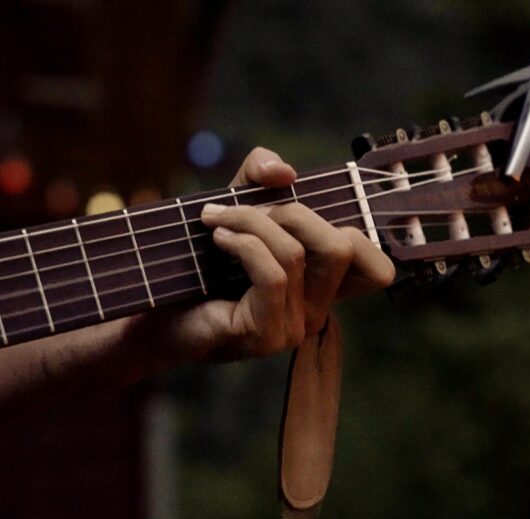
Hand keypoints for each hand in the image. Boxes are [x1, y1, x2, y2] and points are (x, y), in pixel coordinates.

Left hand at [130, 147, 394, 362]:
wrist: (152, 316)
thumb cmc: (196, 266)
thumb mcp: (235, 208)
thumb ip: (260, 178)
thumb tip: (285, 171)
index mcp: (320, 287)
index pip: (377, 269)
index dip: (363, 233)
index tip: (310, 207)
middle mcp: (316, 311)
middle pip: (344, 247)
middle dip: (295, 211)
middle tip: (247, 208)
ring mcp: (294, 328)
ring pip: (298, 254)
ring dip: (252, 221)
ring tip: (215, 218)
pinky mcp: (265, 335)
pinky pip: (273, 274)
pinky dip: (244, 243)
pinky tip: (218, 239)